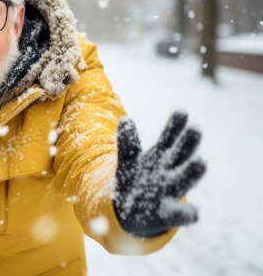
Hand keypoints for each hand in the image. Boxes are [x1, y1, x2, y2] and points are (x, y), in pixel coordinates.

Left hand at [113, 111, 205, 237]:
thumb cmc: (137, 180)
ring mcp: (170, 192)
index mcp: (161, 156)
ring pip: (184, 180)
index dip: (174, 126)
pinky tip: (194, 212)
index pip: (169, 138)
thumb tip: (125, 120)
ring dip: (192, 171)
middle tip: (195, 129)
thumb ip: (128, 142)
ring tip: (200, 162)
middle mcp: (170, 171)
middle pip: (181, 155)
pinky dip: (187, 213)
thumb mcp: (129, 159)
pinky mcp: (166, 214)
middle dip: (188, 143)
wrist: (131, 212)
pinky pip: (178, 214)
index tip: (180, 111)